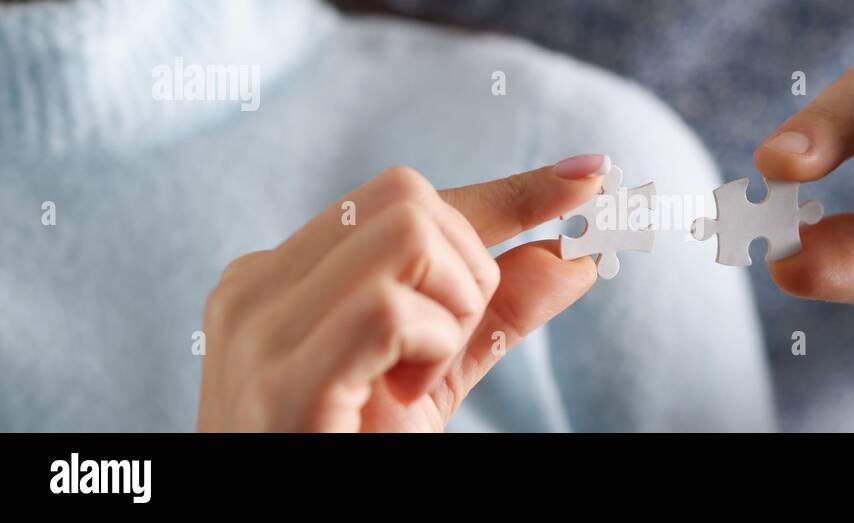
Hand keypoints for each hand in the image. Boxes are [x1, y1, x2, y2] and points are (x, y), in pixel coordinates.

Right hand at [197, 156, 606, 431]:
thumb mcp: (436, 375)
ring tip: (418, 376)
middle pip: (409, 199)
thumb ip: (495, 313)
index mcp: (281, 276)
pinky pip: (390, 309)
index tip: (587, 179)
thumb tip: (576, 255)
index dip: (506, 192)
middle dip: (467, 271)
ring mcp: (259, 330)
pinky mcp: (282, 379)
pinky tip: (406, 392)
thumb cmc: (355, 447)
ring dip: (453, 308)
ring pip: (408, 235)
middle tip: (443, 350)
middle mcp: (255, 286)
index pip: (403, 198)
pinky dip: (431, 345)